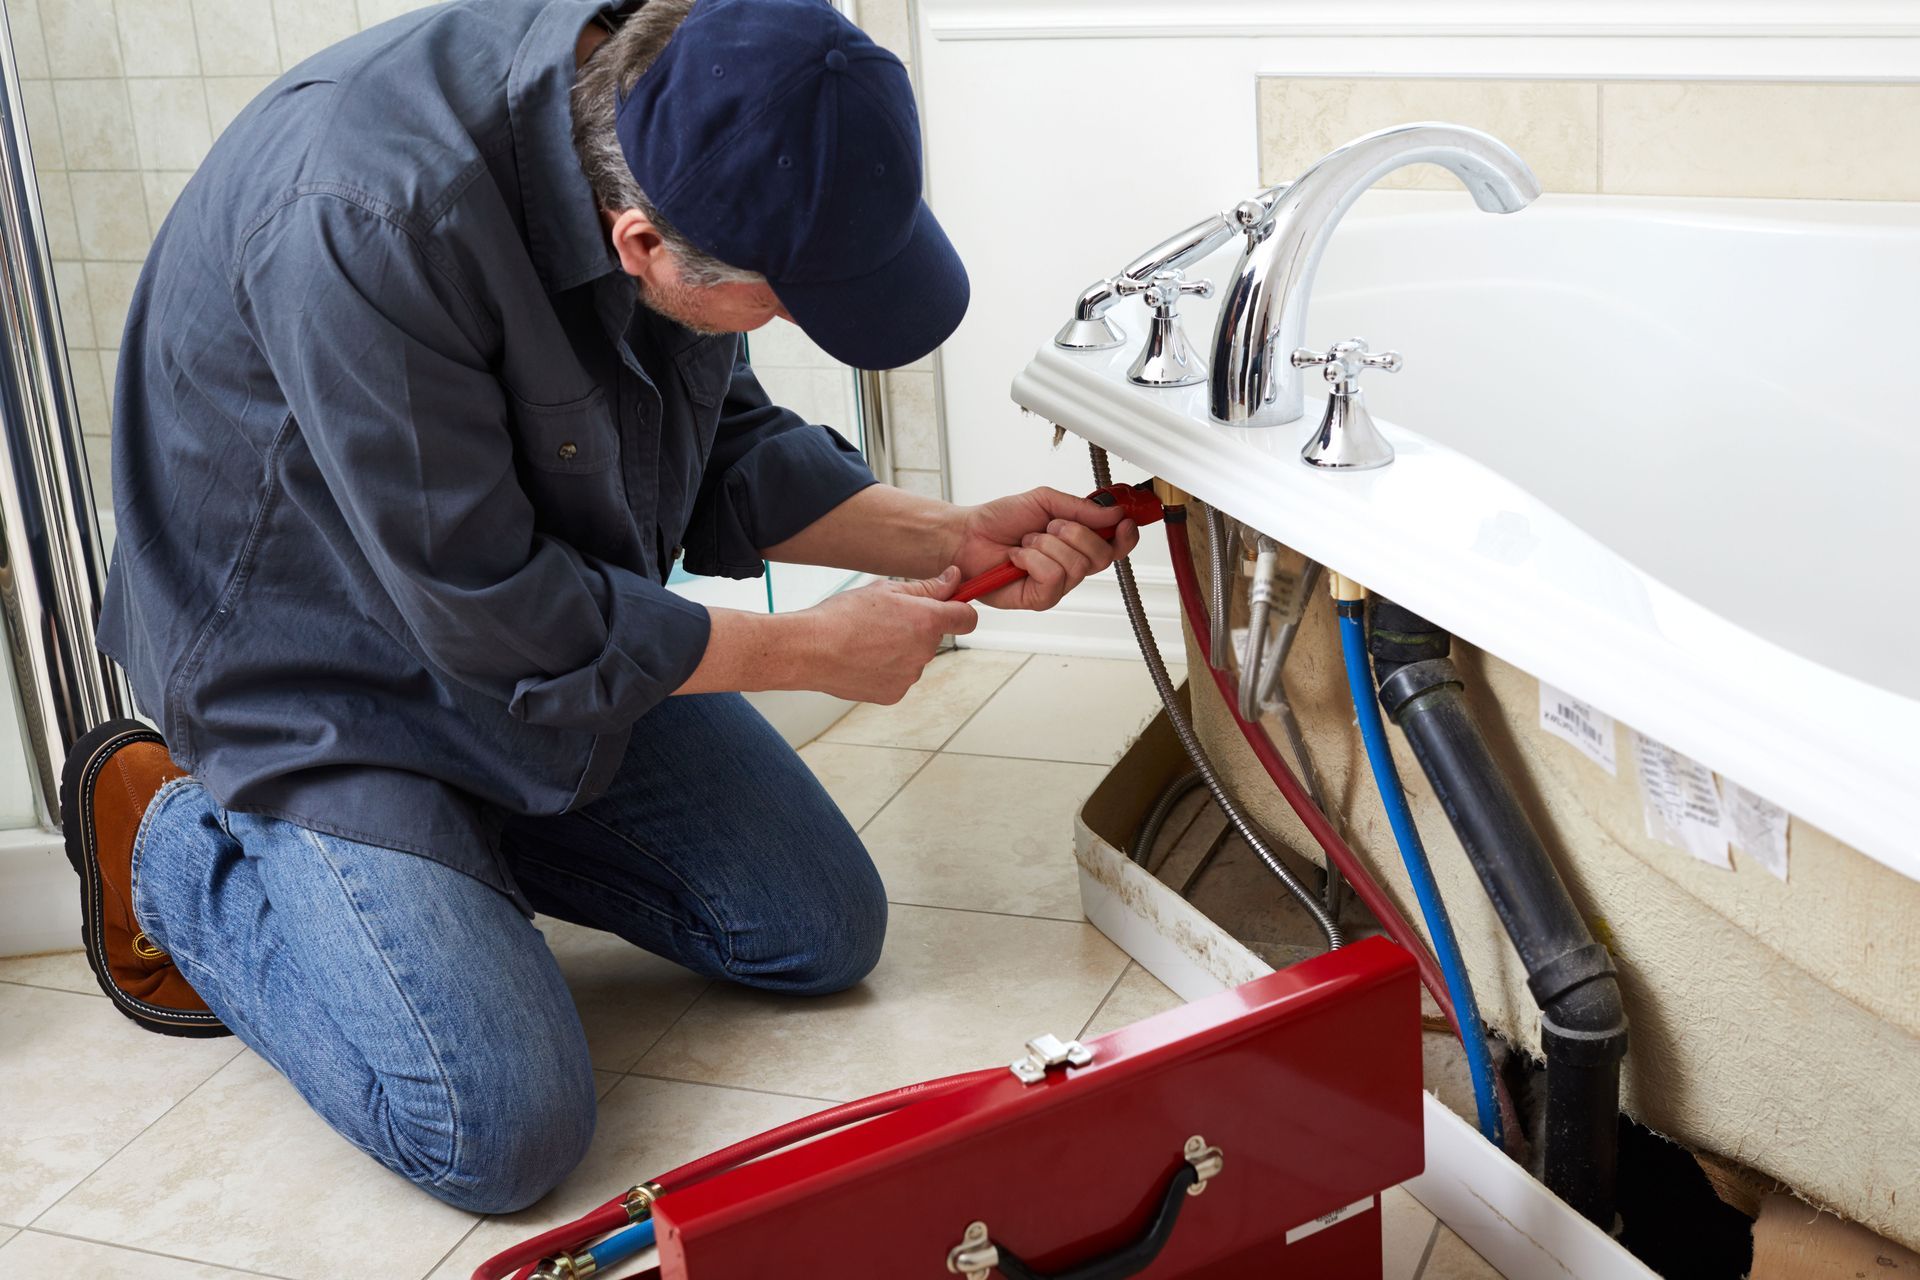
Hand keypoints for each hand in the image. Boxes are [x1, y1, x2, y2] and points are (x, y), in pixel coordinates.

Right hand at [796, 569, 976, 703]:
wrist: (811, 651)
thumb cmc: (842, 617)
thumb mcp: (886, 589)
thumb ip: (926, 587)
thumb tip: (953, 580)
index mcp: (926, 621)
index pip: (967, 618)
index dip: (959, 609)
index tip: (950, 605)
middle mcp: (924, 652)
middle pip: (933, 637)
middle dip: (917, 628)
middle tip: (886, 619)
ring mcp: (909, 676)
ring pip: (914, 658)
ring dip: (900, 649)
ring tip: (867, 639)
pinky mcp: (893, 694)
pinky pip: (898, 677)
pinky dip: (886, 668)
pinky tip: (863, 658)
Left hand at [949, 487, 1141, 610]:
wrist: (967, 536)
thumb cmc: (1000, 520)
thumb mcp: (1044, 501)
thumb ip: (1080, 507)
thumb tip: (1113, 512)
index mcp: (1077, 542)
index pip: (1116, 546)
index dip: (1126, 536)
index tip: (1123, 521)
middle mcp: (1072, 566)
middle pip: (1101, 556)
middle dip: (1075, 533)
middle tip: (1049, 526)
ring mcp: (1057, 585)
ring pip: (1076, 565)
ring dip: (1046, 545)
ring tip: (1026, 541)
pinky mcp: (1040, 599)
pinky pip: (1053, 577)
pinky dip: (1033, 560)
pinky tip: (1018, 558)